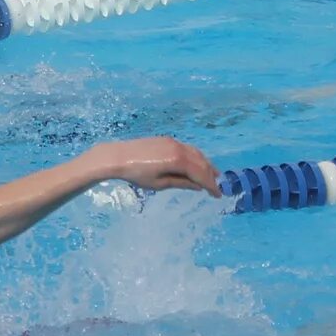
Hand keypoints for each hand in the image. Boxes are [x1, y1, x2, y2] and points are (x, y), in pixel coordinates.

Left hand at [81, 136, 218, 193]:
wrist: (118, 157)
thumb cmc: (137, 174)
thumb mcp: (160, 183)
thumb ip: (181, 183)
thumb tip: (198, 187)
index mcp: (178, 160)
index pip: (200, 174)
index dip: (211, 185)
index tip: (218, 195)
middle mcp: (179, 148)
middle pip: (201, 162)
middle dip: (210, 174)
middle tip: (217, 186)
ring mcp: (173, 142)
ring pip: (196, 153)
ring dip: (205, 164)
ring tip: (211, 175)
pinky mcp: (167, 140)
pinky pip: (187, 149)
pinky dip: (195, 157)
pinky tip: (195, 165)